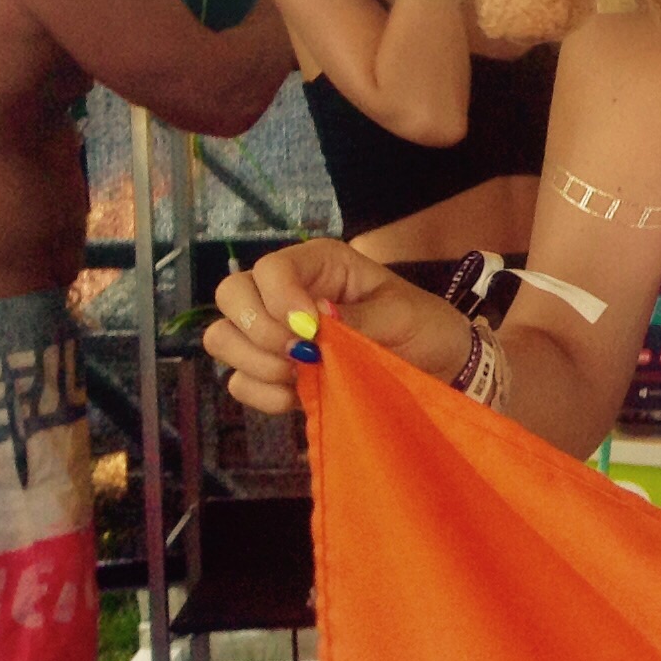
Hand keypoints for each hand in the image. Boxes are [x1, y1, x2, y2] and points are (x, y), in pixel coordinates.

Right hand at [207, 239, 470, 414]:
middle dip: (259, 330)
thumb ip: (357, 317)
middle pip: (231, 295)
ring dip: (257, 362)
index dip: (280, 298)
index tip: (311, 329)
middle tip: (302, 352)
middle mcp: (288, 292)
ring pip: (223, 338)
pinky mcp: (273, 373)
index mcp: (320, 264)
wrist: (437, 371)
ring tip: (303, 373)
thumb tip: (314, 318)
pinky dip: (262, 393)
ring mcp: (275, 332)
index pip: (269, 267)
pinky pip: (238, 382)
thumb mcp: (402, 314)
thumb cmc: (424, 328)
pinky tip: (297, 396)